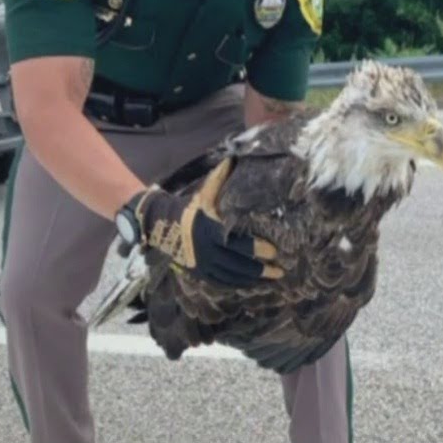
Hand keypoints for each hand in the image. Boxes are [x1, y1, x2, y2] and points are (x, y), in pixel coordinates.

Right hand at [116, 185, 282, 286]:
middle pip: (239, 265)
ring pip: (232, 277)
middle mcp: (207, 251)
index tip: (275, 251)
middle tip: (280, 271)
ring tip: (272, 279)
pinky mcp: (199, 274)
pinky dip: (239, 284)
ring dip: (253, 280)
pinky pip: (222, 283)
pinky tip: (253, 283)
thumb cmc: (191, 207)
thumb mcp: (205, 192)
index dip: (257, 249)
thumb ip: (220, 179)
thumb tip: (233, 158)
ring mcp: (202, 265)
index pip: (239, 244)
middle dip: (261, 269)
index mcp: (211, 231)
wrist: (162, 225)